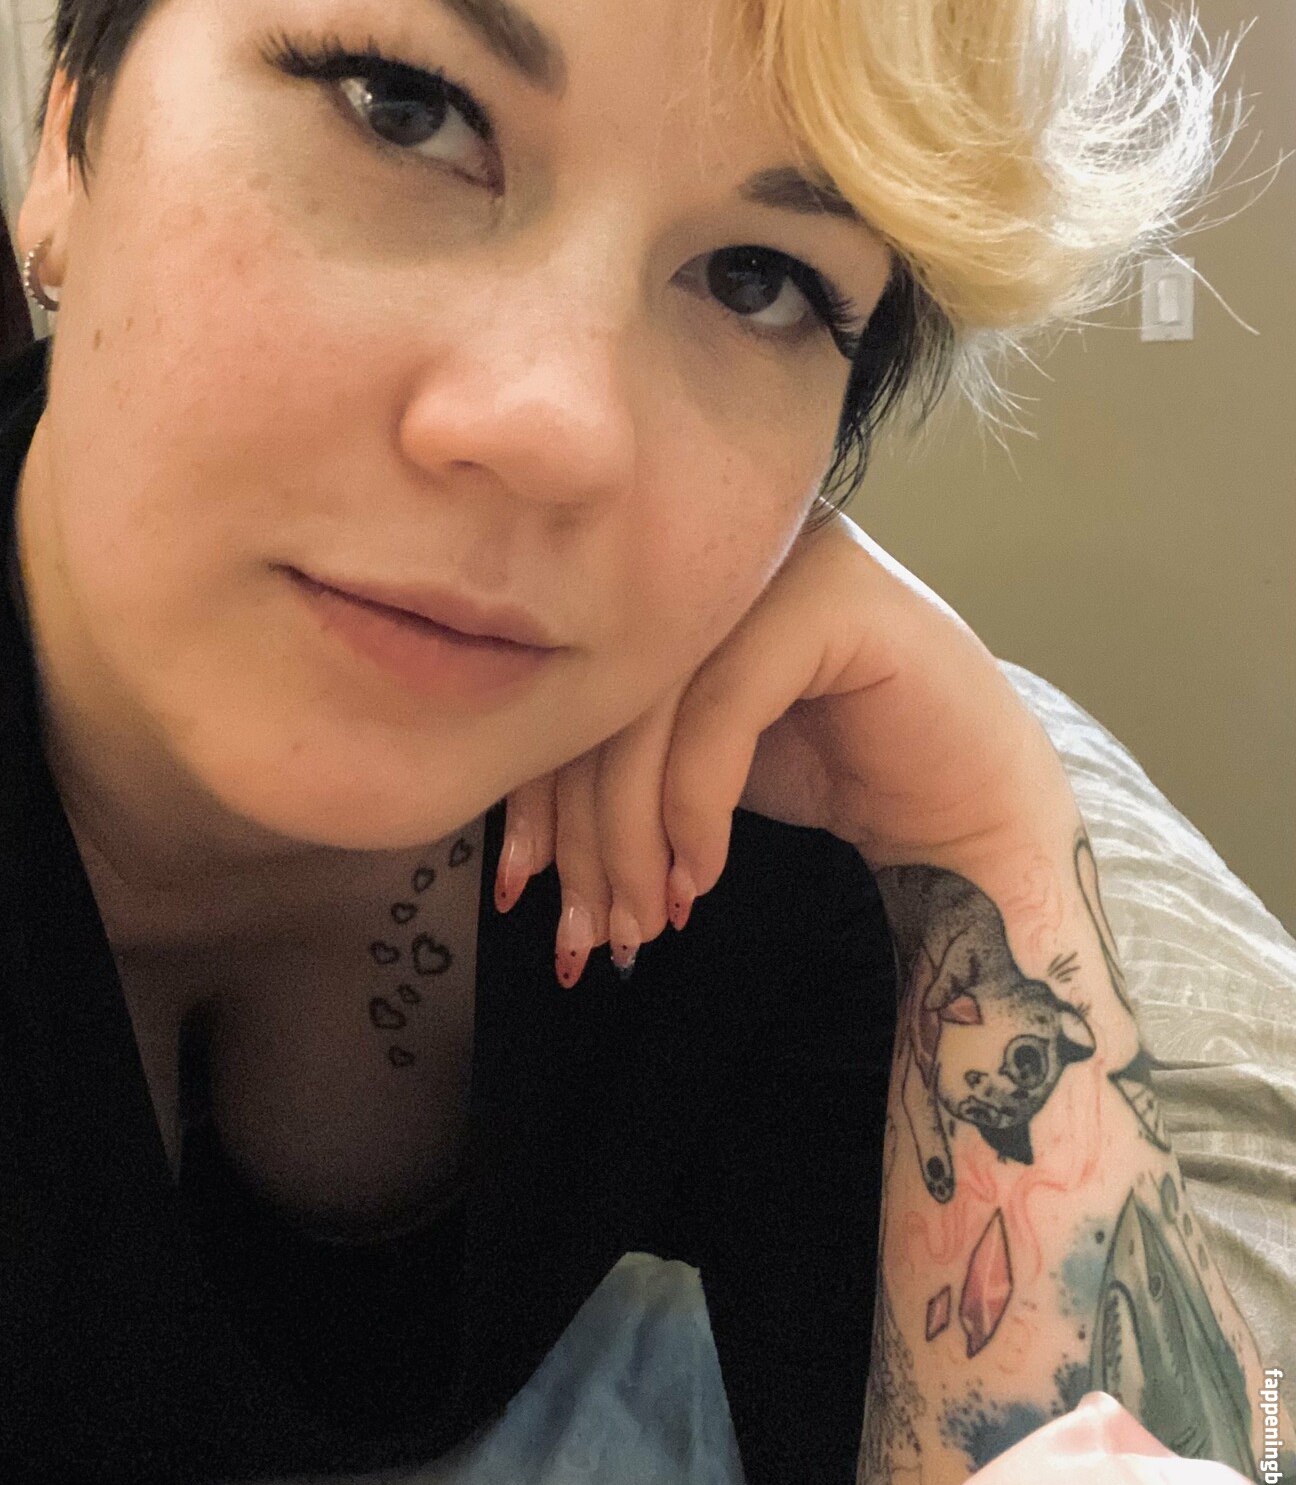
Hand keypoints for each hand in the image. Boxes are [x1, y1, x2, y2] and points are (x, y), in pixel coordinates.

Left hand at [496, 510, 1068, 985]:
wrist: (975, 806)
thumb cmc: (831, 773)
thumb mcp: (689, 764)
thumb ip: (610, 762)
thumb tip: (509, 844)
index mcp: (671, 572)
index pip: (565, 676)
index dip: (532, 789)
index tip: (515, 888)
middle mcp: (719, 550)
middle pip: (598, 690)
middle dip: (582, 833)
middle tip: (583, 935)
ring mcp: (780, 558)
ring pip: (649, 705)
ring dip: (631, 839)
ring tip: (640, 925)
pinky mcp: (830, 599)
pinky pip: (719, 710)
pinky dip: (695, 809)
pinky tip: (701, 878)